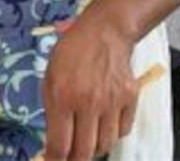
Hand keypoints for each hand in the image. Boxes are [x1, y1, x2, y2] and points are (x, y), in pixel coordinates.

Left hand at [42, 21, 136, 159]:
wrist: (104, 31)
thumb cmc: (73, 50)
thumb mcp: (50, 75)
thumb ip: (51, 107)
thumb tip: (53, 139)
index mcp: (63, 96)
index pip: (59, 145)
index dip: (54, 159)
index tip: (52, 160)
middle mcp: (88, 102)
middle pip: (84, 152)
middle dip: (74, 160)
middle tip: (70, 156)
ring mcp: (112, 102)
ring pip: (105, 145)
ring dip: (94, 148)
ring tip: (86, 139)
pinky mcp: (129, 99)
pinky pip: (122, 131)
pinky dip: (112, 134)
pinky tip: (103, 123)